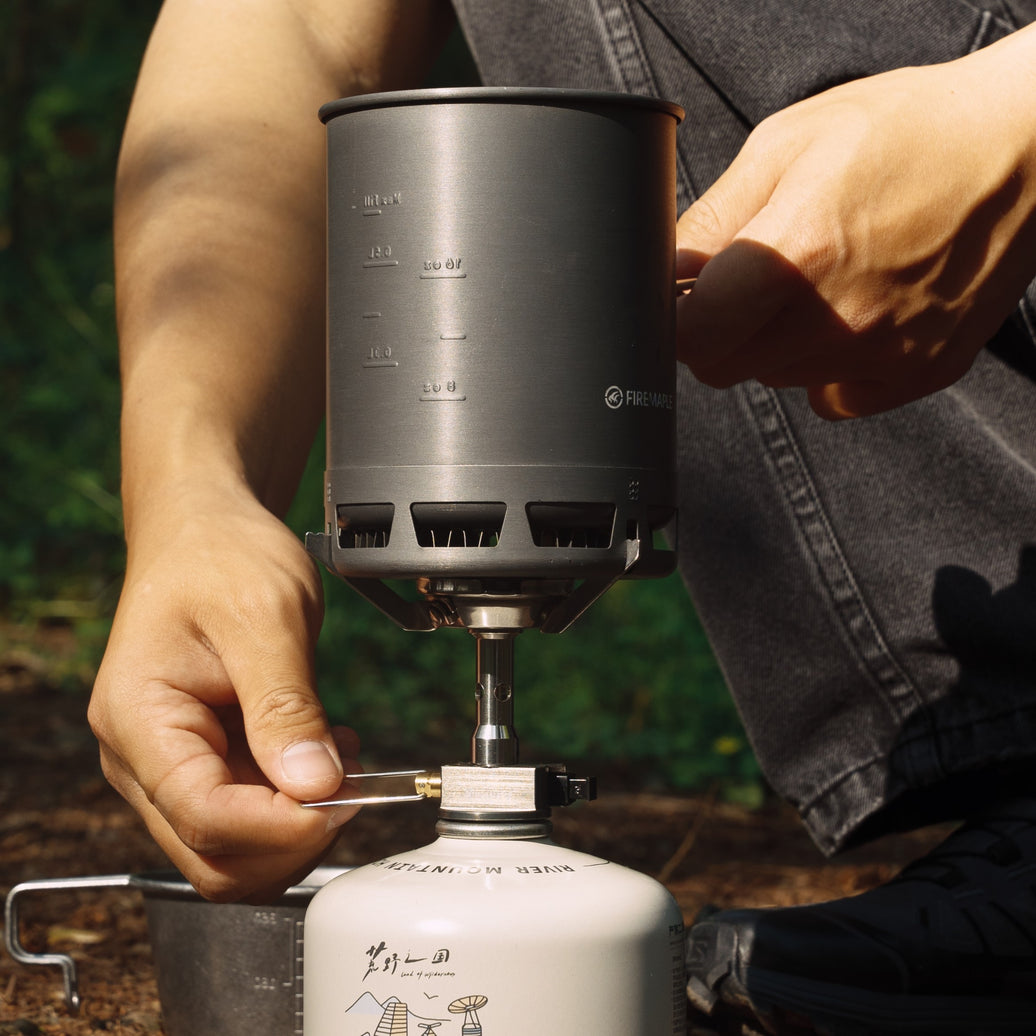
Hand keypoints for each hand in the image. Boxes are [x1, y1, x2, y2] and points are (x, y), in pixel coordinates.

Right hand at [89, 484, 359, 901]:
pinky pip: (249, 811)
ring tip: (343, 762)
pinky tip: (327, 756)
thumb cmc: (220, 556)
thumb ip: (287, 705)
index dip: (280, 826)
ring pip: (232, 845)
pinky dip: (295, 802)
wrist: (205, 531)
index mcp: (139, 721)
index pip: (204, 817)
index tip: (343, 799)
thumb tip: (314, 785)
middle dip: (291, 838)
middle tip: (353, 787)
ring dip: (297, 824)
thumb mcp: (265, 616)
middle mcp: (143, 757)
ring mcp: (171, 763)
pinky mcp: (204, 759)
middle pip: (212, 854)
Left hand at [675, 28, 1035, 418]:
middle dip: (722, 329)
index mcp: (792, 257)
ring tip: (822, 279)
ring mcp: (879, 355)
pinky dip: (828, 366)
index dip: (675, 320)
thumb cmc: (905, 132)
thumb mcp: (785, 146)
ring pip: (776, 379)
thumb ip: (710, 219)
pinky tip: (855, 313)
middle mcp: (834, 321)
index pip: (689, 340)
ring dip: (776, 344)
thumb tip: (661, 269)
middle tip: (755, 280)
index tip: (686, 301)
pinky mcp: (916, 374)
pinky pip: (832, 396)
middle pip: (725, 367)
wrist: (1023, 148)